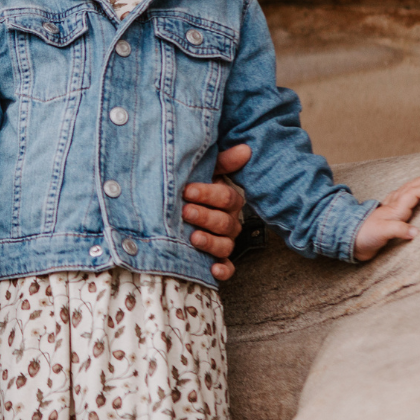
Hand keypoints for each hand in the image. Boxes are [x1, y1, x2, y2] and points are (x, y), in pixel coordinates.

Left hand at [183, 143, 252, 279]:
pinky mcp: (217, 261)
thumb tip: (246, 149)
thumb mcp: (205, 172)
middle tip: (185, 212)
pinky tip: (213, 269)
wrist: (173, 210)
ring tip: (193, 237)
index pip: (227, 198)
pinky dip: (223, 270)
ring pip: (225, 245)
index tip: (188, 190)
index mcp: (228, 201)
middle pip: (225, 222)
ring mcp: (224, 242)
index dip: (209, 194)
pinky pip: (228, 269)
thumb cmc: (191, 188)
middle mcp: (229, 222)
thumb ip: (223, 162)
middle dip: (205, 217)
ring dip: (210, 242)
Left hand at [352, 174, 419, 259]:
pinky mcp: (387, 216)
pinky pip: (401, 198)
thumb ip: (399, 230)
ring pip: (406, 191)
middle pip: (411, 188)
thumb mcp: (383, 233)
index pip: (415, 194)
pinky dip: (409, 192)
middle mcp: (393, 206)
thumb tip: (417, 231)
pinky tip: (410, 192)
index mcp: (395, 209)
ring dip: (418, 184)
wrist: (351, 240)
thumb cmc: (366, 235)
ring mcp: (390, 209)